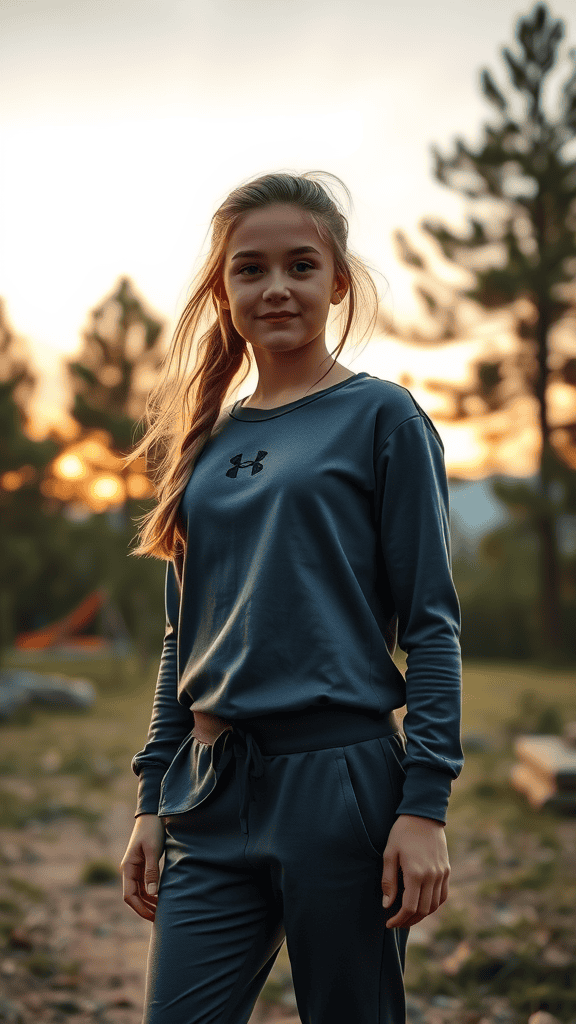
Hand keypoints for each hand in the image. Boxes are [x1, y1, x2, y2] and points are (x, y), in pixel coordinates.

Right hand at [120, 814, 165, 920]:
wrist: (153, 814)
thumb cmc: (152, 830)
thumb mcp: (152, 849)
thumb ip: (151, 871)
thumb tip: (152, 894)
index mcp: (128, 867)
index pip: (129, 895)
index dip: (140, 908)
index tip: (153, 917)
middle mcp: (130, 869)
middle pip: (134, 896)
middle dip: (145, 908)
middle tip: (160, 919)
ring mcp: (136, 867)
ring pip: (140, 891)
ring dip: (148, 902)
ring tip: (162, 911)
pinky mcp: (144, 864)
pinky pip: (145, 884)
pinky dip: (151, 893)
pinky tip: (161, 897)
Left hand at [381, 814, 449, 928]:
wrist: (424, 815)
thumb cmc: (402, 832)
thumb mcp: (389, 854)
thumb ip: (388, 881)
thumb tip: (387, 905)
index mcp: (416, 873)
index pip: (409, 907)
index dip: (399, 919)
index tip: (388, 923)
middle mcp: (432, 876)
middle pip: (423, 910)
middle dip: (408, 920)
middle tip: (396, 922)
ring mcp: (442, 874)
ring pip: (434, 905)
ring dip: (421, 915)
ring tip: (407, 916)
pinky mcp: (447, 870)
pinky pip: (442, 895)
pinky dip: (433, 905)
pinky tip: (422, 904)